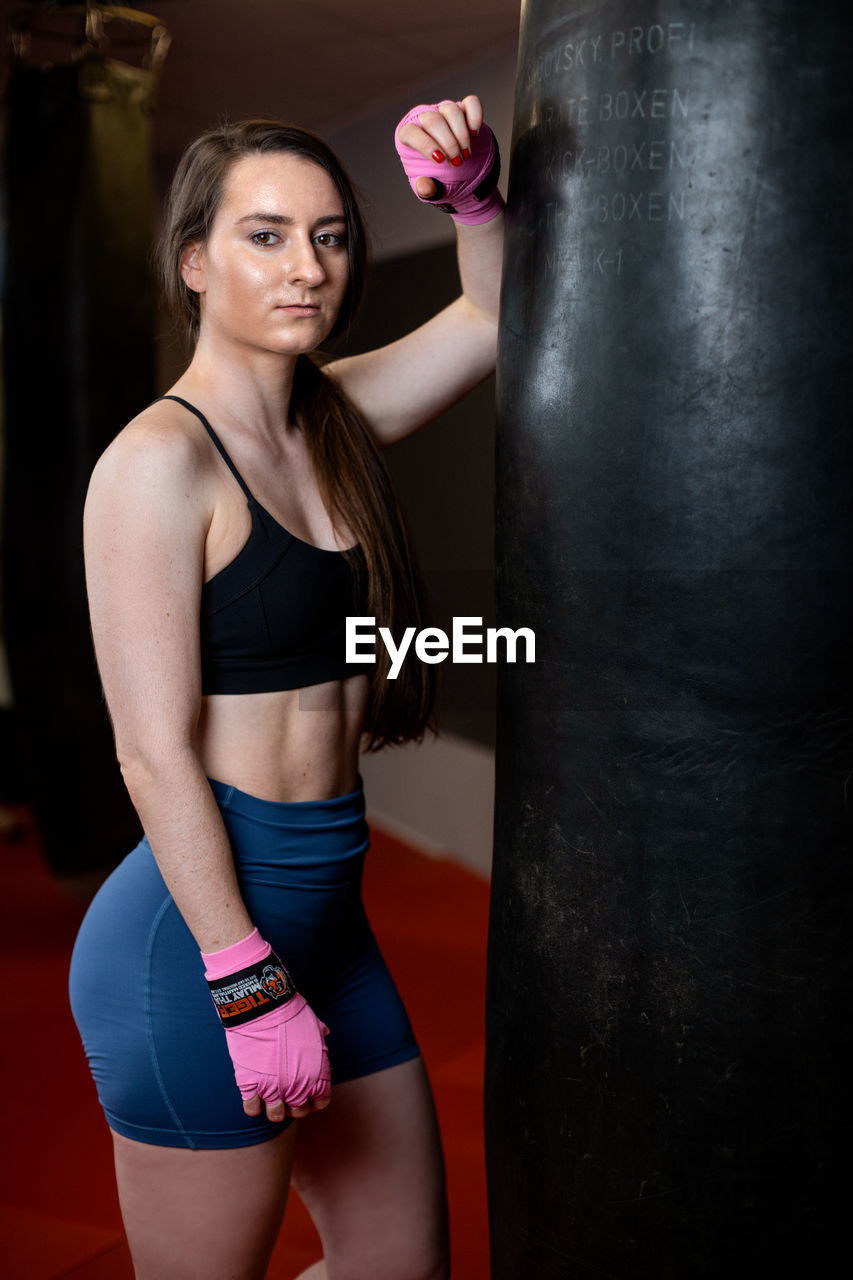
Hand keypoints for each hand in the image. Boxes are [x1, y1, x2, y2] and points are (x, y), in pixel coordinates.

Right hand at [201, 926, 330, 1123]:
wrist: (263, 1005)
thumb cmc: (290, 1012)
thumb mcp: (313, 1026)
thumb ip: (319, 1039)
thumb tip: (324, 1035)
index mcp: (317, 1073)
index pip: (321, 1102)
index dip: (314, 1100)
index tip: (308, 1095)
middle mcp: (298, 1086)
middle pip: (298, 1112)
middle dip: (294, 1105)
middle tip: (287, 1093)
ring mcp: (273, 1087)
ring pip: (276, 1116)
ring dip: (274, 1108)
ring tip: (271, 1095)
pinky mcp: (249, 1084)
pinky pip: (252, 1108)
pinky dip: (253, 1104)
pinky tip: (254, 1092)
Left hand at [396, 95, 483, 200]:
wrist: (463, 177)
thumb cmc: (441, 181)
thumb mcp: (433, 189)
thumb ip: (427, 189)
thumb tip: (424, 187)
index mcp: (410, 138)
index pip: (410, 132)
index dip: (425, 144)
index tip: (440, 161)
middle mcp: (425, 120)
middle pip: (433, 120)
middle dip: (448, 143)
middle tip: (457, 162)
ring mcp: (445, 113)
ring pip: (451, 110)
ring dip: (461, 135)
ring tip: (466, 154)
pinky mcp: (465, 110)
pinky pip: (471, 103)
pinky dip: (475, 117)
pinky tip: (475, 134)